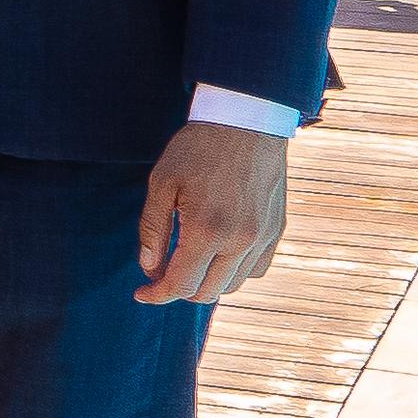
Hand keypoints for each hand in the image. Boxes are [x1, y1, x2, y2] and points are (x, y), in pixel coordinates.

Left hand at [136, 121, 286, 304]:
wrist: (245, 123)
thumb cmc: (197, 150)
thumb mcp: (161, 184)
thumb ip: (152, 231)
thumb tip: (149, 268)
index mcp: (207, 230)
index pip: (181, 284)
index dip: (157, 294)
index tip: (141, 294)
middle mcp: (240, 240)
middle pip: (207, 291)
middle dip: (179, 290)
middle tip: (159, 275)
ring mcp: (263, 237)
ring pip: (233, 284)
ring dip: (206, 283)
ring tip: (186, 264)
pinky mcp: (276, 230)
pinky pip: (255, 269)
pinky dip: (233, 272)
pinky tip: (215, 255)